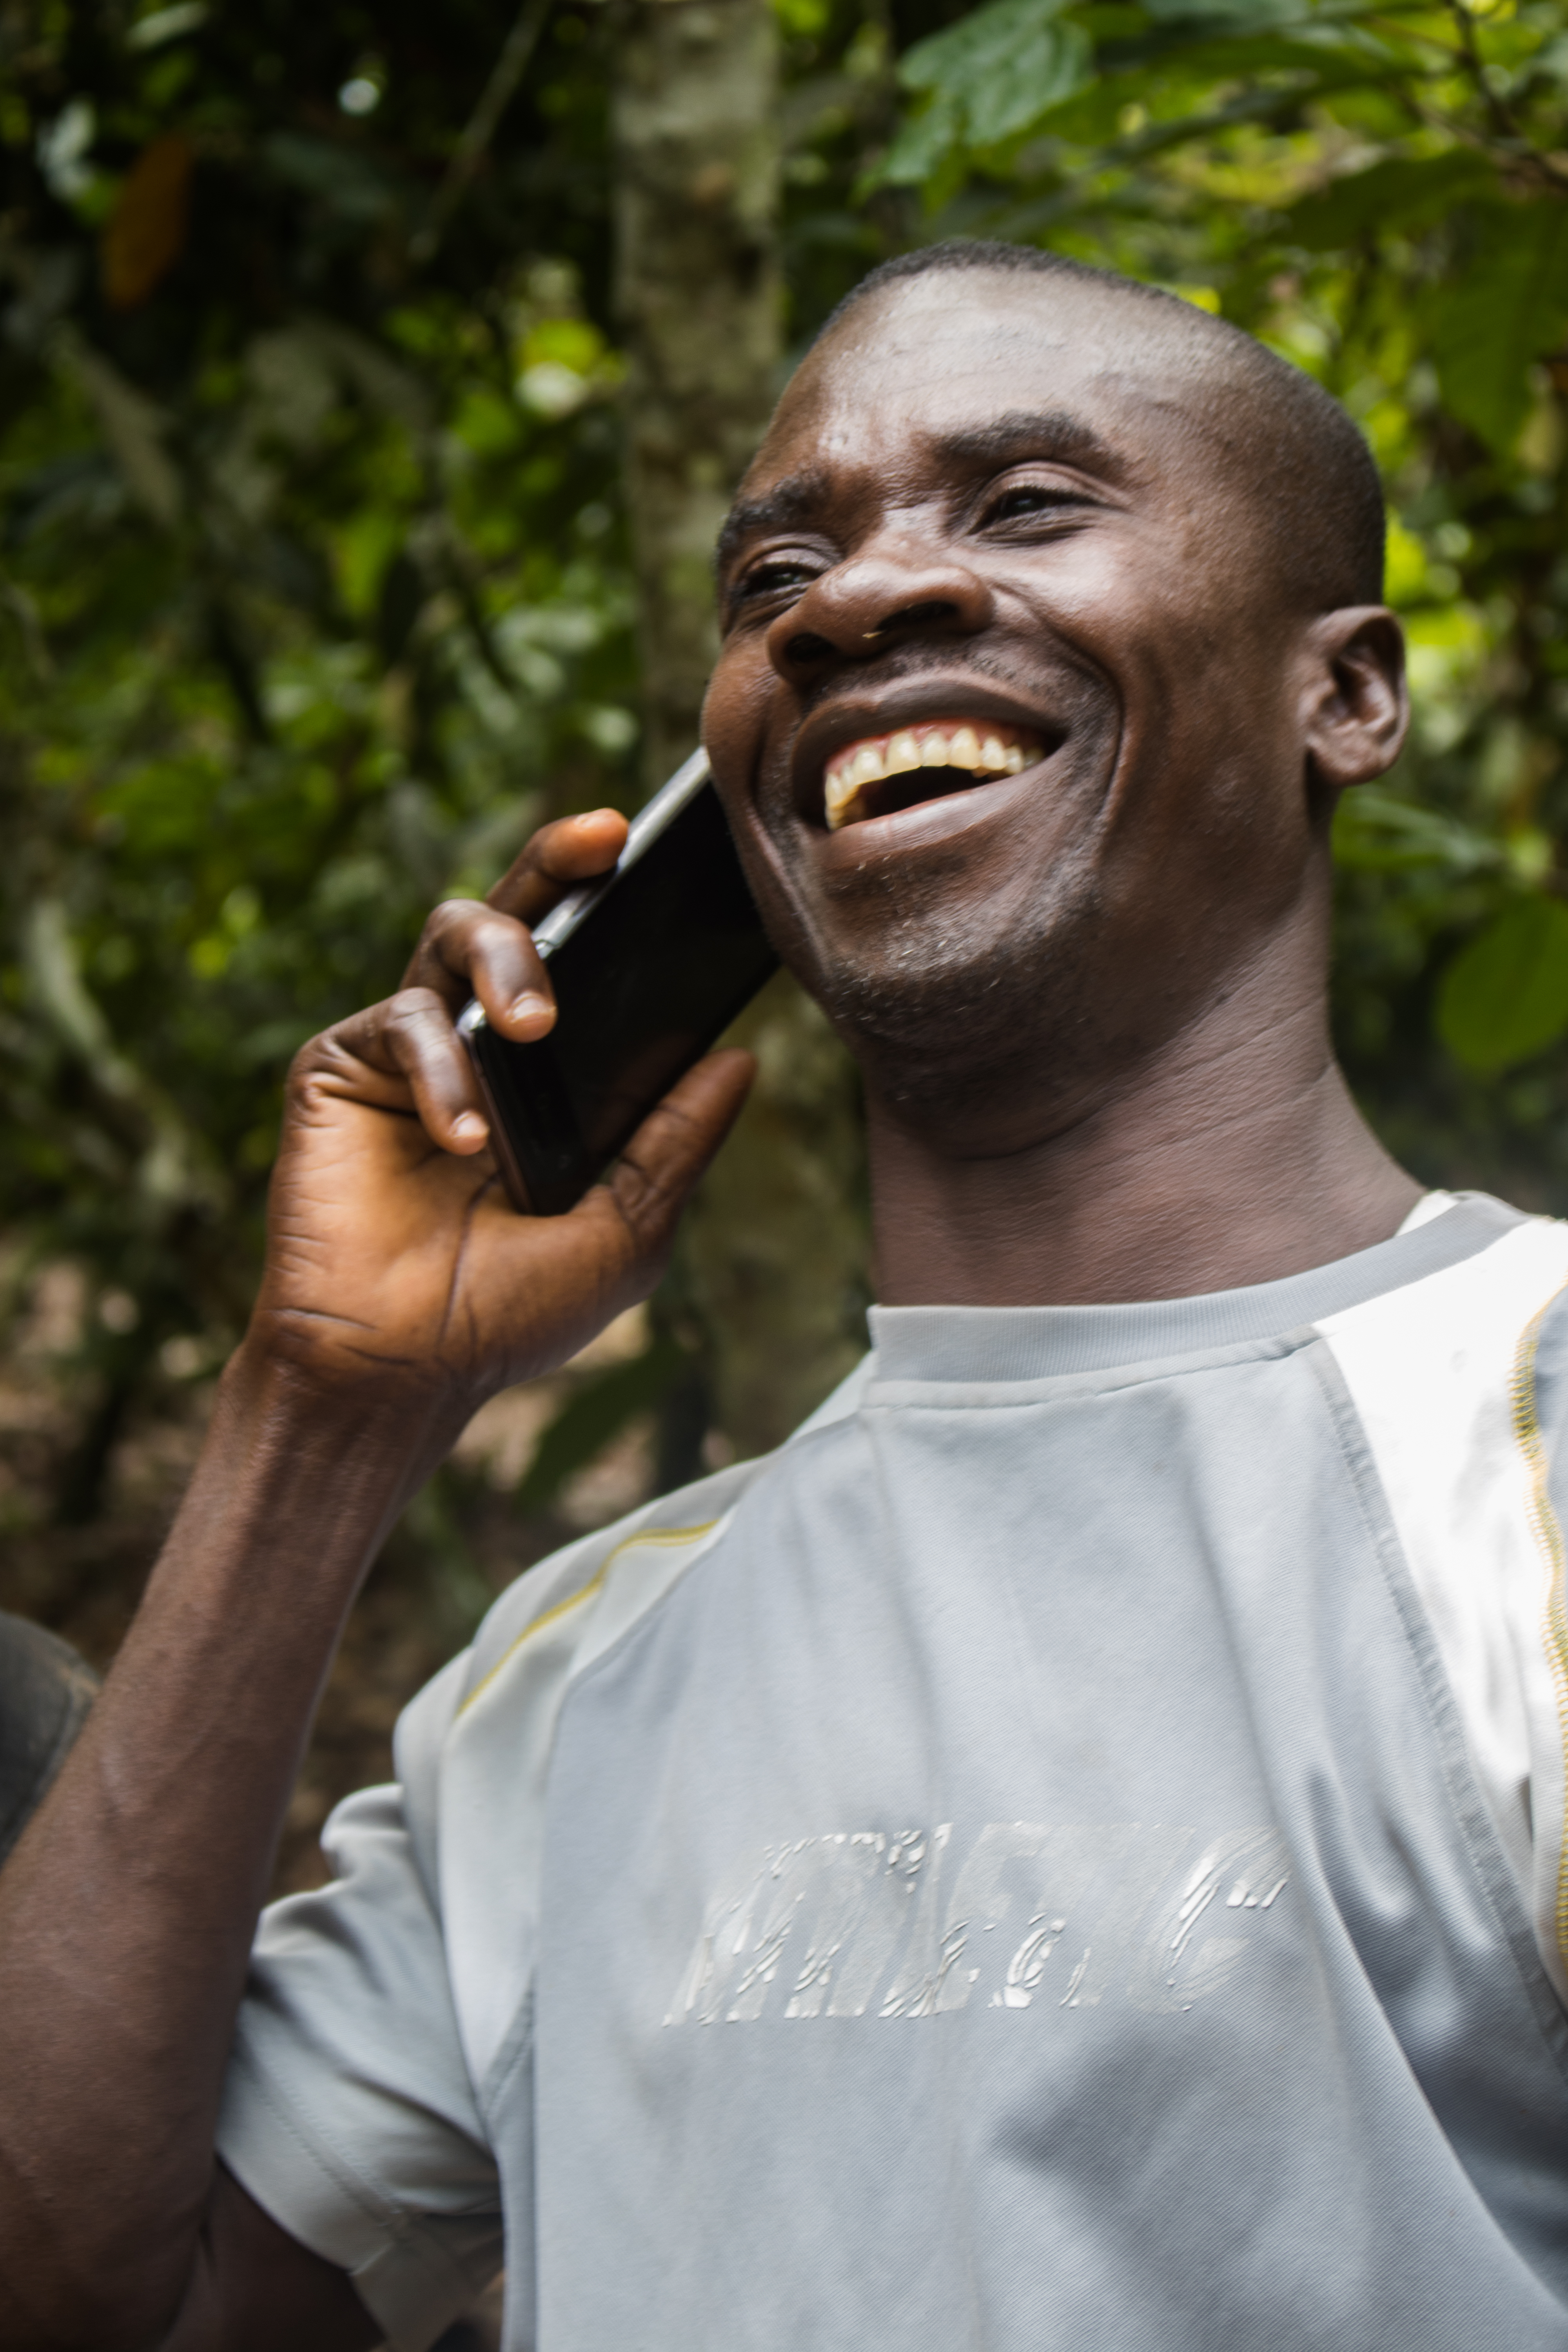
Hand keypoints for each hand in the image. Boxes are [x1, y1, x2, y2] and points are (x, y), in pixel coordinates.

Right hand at [244, 809, 753, 1431]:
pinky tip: (462, 1140)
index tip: (661, 851)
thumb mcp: (625, 1230)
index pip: (581, 962)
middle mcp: (473, 1044)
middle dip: (556, 861)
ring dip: (504, 963)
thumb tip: (741, 1059)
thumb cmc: (506, 1314)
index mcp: (543, 1075)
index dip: (613, 901)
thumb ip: (676, 1143)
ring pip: (447, 936)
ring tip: (532, 1028)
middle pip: (511, 911)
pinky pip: (396, 1024)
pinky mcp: (338, 1068)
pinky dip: (439, 1074)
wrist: (400, 1370)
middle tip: (603, 843)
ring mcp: (403, 1050)